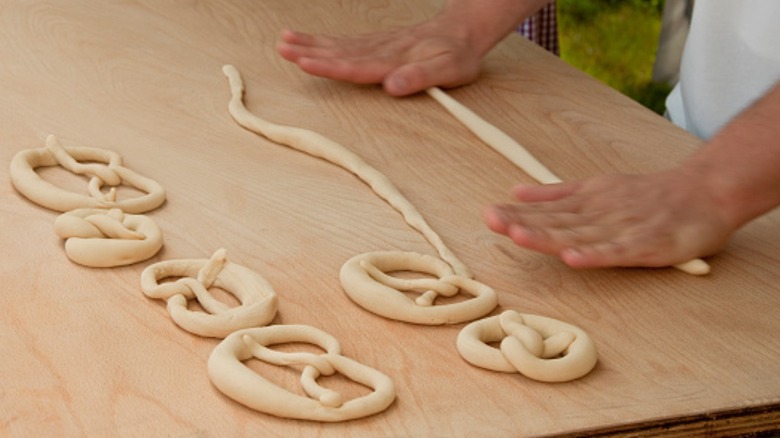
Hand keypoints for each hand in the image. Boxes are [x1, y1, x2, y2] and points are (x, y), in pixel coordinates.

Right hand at [277, 21, 482, 95]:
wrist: (462, 31)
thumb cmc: (457, 55)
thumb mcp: (449, 70)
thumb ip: (420, 77)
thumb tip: (392, 87)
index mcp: (394, 60)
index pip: (357, 65)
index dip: (331, 66)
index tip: (306, 62)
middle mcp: (381, 50)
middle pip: (340, 52)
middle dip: (310, 51)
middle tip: (282, 48)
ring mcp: (377, 45)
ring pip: (338, 45)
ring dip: (310, 44)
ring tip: (284, 41)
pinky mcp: (376, 43)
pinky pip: (346, 42)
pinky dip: (324, 41)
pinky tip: (307, 40)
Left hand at [483, 170, 734, 268]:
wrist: (705, 191)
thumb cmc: (648, 195)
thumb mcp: (597, 188)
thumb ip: (557, 194)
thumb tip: (516, 192)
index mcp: (586, 202)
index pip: (547, 211)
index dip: (518, 214)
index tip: (489, 214)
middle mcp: (599, 213)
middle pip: (557, 221)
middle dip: (523, 222)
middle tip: (492, 219)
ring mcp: (622, 228)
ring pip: (581, 235)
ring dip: (550, 236)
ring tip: (519, 235)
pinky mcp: (646, 245)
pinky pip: (618, 252)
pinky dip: (595, 255)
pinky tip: (573, 259)